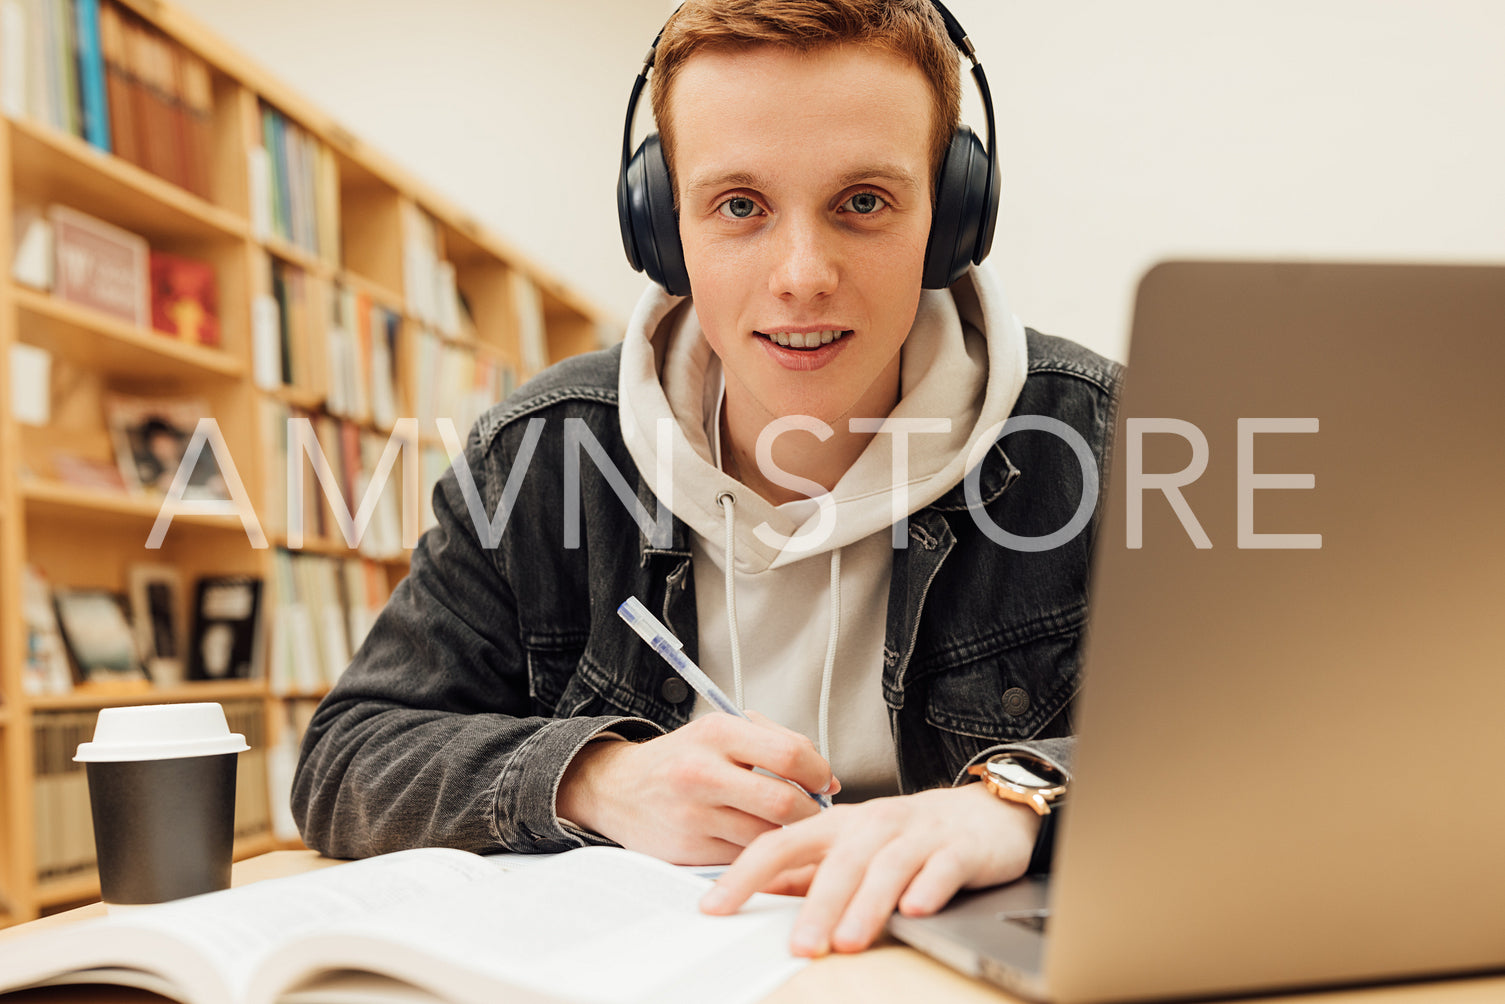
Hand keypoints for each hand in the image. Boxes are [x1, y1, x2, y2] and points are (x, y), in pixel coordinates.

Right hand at [556, 711, 838, 864]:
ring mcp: (692, 814)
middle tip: (812, 811)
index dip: (818, 771)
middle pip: (784, 802)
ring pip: (768, 836)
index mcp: (716, 732)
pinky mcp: (688, 850)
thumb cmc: (683, 758)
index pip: (789, 754)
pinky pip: (744, 858)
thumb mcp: (722, 732)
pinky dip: (758, 853)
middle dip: (811, 811)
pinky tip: (754, 842)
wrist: (617, 789)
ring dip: (786, 835)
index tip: (822, 780)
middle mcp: (701, 771)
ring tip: (783, 825)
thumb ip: (777, 743)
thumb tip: (827, 780)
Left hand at [699, 782, 1039, 955]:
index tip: (715, 907)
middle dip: (818, 905)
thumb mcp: (851, 848)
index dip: (746, 875)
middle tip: (800, 946)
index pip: (781, 844)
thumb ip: (809, 872)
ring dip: (867, 905)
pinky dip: (929, 888)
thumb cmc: (909, 835)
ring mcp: (918, 835)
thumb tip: (760, 896)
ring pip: (888, 867)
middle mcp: (874, 826)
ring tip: (850, 940)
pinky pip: (943, 867)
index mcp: (839, 826)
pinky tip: (916, 910)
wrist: (985, 813)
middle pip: (839, 862)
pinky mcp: (960, 849)